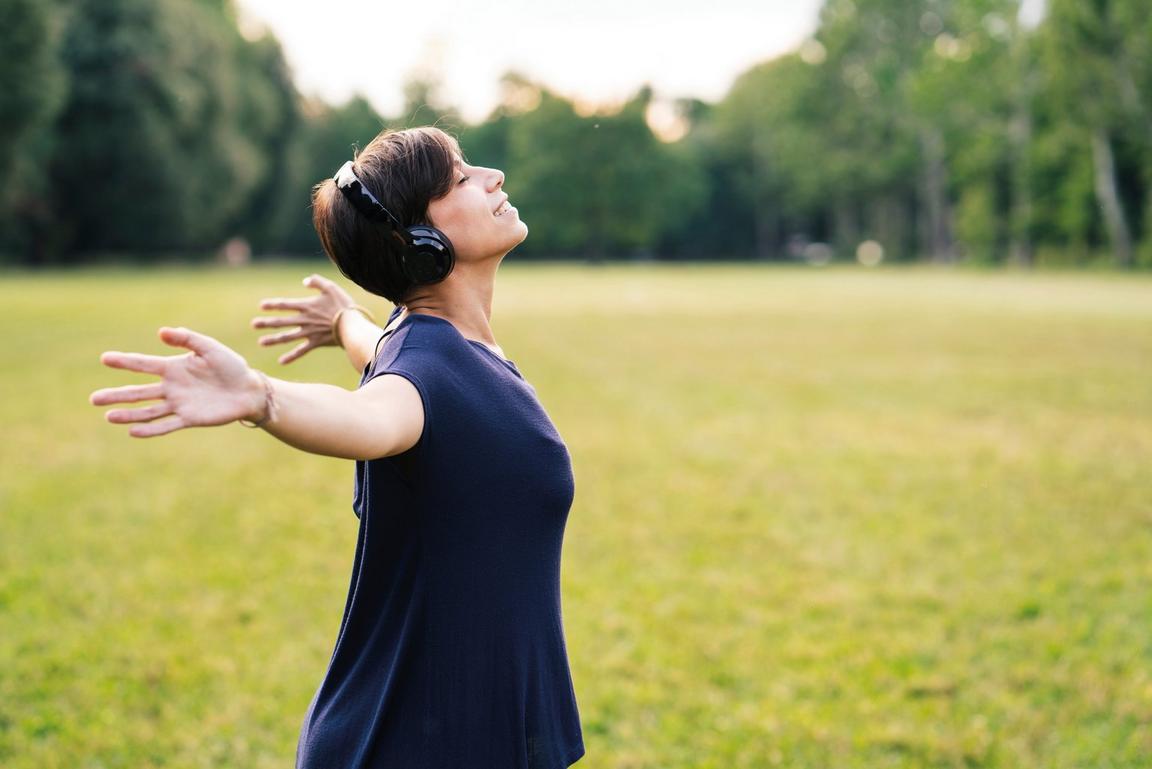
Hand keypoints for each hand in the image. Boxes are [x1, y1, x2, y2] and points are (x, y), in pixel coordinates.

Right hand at [90, 327, 265, 437]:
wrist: (249, 390)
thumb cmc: (232, 366)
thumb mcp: (210, 348)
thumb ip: (187, 339)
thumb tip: (161, 331)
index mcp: (174, 367)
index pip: (144, 364)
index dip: (125, 361)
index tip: (105, 358)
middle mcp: (172, 387)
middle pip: (139, 392)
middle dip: (117, 395)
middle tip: (94, 398)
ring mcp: (179, 404)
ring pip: (148, 410)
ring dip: (128, 414)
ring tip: (108, 416)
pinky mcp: (189, 419)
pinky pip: (166, 425)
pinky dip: (150, 429)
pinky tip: (133, 431)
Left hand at [251, 274, 356, 364]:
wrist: (353, 325)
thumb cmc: (343, 305)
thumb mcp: (331, 287)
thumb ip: (317, 282)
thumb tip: (305, 281)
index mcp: (307, 306)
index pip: (285, 305)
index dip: (273, 305)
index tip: (261, 306)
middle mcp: (304, 320)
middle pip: (282, 321)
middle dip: (267, 323)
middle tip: (254, 324)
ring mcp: (309, 333)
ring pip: (287, 337)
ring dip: (273, 339)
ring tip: (261, 342)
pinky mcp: (316, 342)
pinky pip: (301, 351)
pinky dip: (292, 356)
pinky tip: (281, 361)